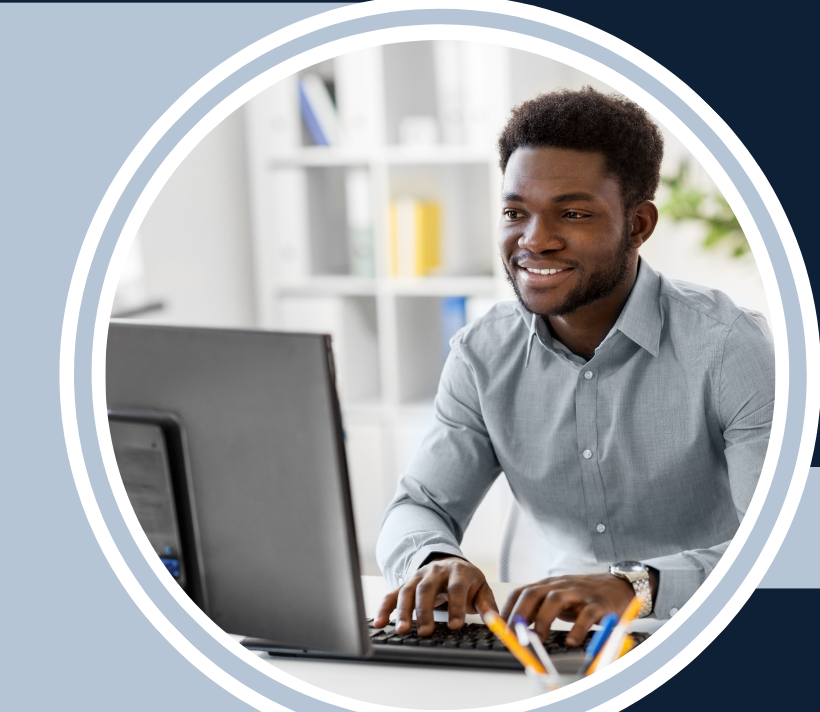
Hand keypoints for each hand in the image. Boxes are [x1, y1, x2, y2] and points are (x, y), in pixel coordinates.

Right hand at [374, 557, 497, 635]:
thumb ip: (488, 606)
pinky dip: (384, 607)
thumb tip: (495, 622)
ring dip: (403, 611)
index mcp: (458, 572)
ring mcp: (418, 577)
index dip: (455, 606)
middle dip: (425, 610)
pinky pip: (392, 594)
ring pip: (408, 590)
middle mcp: (435, 572)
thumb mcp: (482, 589)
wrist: (450, 563)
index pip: (456, 588)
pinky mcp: (406, 584)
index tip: (455, 625)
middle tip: (425, 631)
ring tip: (402, 630)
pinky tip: (379, 622)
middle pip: (427, 588)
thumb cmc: (467, 581)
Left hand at [501, 573, 635, 646]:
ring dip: (543, 620)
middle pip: (534, 593)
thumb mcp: (559, 599)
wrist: (618, 585)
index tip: (500, 627)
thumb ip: (540, 610)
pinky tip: (572, 641)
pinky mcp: (598, 603)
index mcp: (548, 585)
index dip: (508, 609)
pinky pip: (586, 614)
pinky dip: (577, 628)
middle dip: (521, 613)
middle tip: (514, 634)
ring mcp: (579, 593)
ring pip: (555, 599)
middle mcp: (561, 585)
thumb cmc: (584, 596)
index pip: (521, 592)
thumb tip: (518, 630)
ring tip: (538, 639)